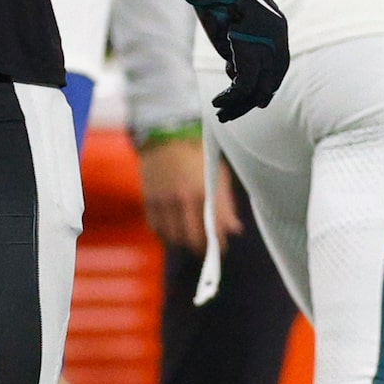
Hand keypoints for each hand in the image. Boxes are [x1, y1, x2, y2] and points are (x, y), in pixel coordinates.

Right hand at [136, 133, 238, 254]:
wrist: (166, 134)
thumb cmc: (199, 153)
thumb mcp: (219, 174)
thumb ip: (226, 205)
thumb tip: (235, 230)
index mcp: (204, 192)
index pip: (213, 231)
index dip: (218, 244)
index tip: (221, 249)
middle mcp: (183, 200)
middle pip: (192, 239)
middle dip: (201, 248)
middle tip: (206, 250)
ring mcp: (163, 202)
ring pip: (174, 237)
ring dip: (184, 242)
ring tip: (191, 239)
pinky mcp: (149, 201)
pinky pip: (157, 228)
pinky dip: (166, 234)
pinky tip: (174, 231)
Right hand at [187, 0, 288, 120]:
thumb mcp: (236, 23)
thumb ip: (241, 47)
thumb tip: (234, 73)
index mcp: (278, 28)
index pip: (279, 68)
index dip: (266, 87)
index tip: (256, 101)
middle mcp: (278, 40)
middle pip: (271, 82)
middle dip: (252, 102)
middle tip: (233, 114)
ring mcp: (266, 48)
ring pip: (257, 89)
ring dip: (238, 106)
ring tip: (221, 115)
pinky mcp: (249, 55)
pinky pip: (242, 87)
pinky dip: (230, 98)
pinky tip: (217, 103)